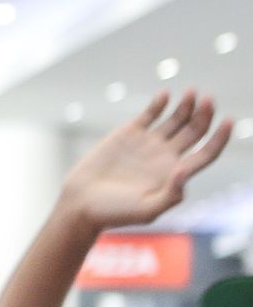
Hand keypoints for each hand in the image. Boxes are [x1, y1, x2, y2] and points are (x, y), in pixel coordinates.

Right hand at [60, 91, 231, 230]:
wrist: (80, 204)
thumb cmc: (113, 213)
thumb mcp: (146, 211)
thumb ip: (171, 194)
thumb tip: (186, 169)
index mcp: (176, 174)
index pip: (207, 152)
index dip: (221, 137)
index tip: (228, 121)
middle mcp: (166, 156)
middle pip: (196, 130)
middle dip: (205, 114)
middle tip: (207, 100)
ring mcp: (149, 143)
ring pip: (177, 118)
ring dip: (187, 104)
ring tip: (192, 93)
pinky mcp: (129, 134)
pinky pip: (151, 113)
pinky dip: (159, 102)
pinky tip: (165, 95)